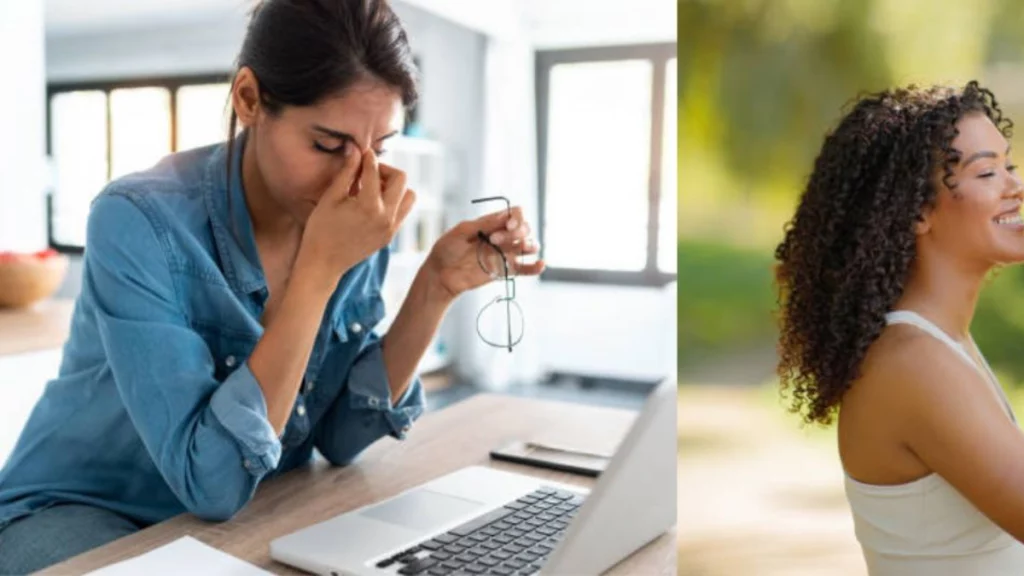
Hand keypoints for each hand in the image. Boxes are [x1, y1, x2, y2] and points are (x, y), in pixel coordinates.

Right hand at [297, 144, 415, 290]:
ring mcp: (391, 228)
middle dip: (385, 170)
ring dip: (394, 187)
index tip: (362, 152)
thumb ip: (347, 172)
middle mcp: (386, 217)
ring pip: (408, 196)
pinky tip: (373, 202)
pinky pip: (403, 211)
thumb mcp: (331, 198)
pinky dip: (394, 201)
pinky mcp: (390, 236)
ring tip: (373, 189)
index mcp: (369, 206)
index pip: (375, 171)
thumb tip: (355, 148)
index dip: (367, 158)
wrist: (323, 264)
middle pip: (401, 179)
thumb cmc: (320, 230)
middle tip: (367, 173)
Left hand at [425, 206, 544, 298]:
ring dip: (529, 244)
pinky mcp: (506, 270)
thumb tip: (505, 215)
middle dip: (515, 232)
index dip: (516, 217)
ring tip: (522, 248)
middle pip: (524, 228)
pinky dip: (535, 267)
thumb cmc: (447, 249)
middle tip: (494, 240)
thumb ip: (483, 224)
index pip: (515, 214)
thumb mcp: (461, 231)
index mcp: (493, 223)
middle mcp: (503, 236)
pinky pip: (526, 269)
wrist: (441, 273)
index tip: (508, 225)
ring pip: (529, 245)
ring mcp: (506, 253)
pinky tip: (540, 264)